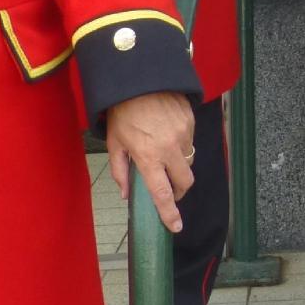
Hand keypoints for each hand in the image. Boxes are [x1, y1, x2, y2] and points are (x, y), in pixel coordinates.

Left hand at [106, 92, 197, 233]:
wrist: (139, 77)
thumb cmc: (123, 111)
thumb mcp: (114, 142)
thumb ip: (120, 170)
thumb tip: (126, 194)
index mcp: (147, 157)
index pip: (162, 193)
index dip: (169, 213)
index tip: (176, 227)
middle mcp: (169, 148)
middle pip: (184, 182)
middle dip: (178, 190)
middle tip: (169, 189)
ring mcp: (183, 134)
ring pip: (189, 161)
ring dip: (179, 166)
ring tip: (165, 155)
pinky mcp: (190, 121)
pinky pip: (190, 141)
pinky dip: (182, 145)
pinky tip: (168, 134)